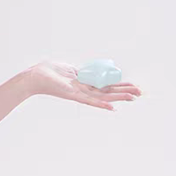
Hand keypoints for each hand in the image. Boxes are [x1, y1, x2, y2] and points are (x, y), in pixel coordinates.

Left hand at [24, 61, 142, 110]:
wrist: (35, 77)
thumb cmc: (48, 71)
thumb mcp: (67, 68)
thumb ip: (77, 70)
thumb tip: (82, 70)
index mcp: (85, 82)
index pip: (106, 84)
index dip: (120, 85)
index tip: (133, 86)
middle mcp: (85, 89)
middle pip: (109, 91)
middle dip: (125, 91)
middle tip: (140, 93)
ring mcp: (80, 93)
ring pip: (103, 96)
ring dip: (118, 97)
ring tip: (133, 98)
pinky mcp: (73, 95)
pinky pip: (89, 100)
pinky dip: (101, 104)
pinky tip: (112, 107)